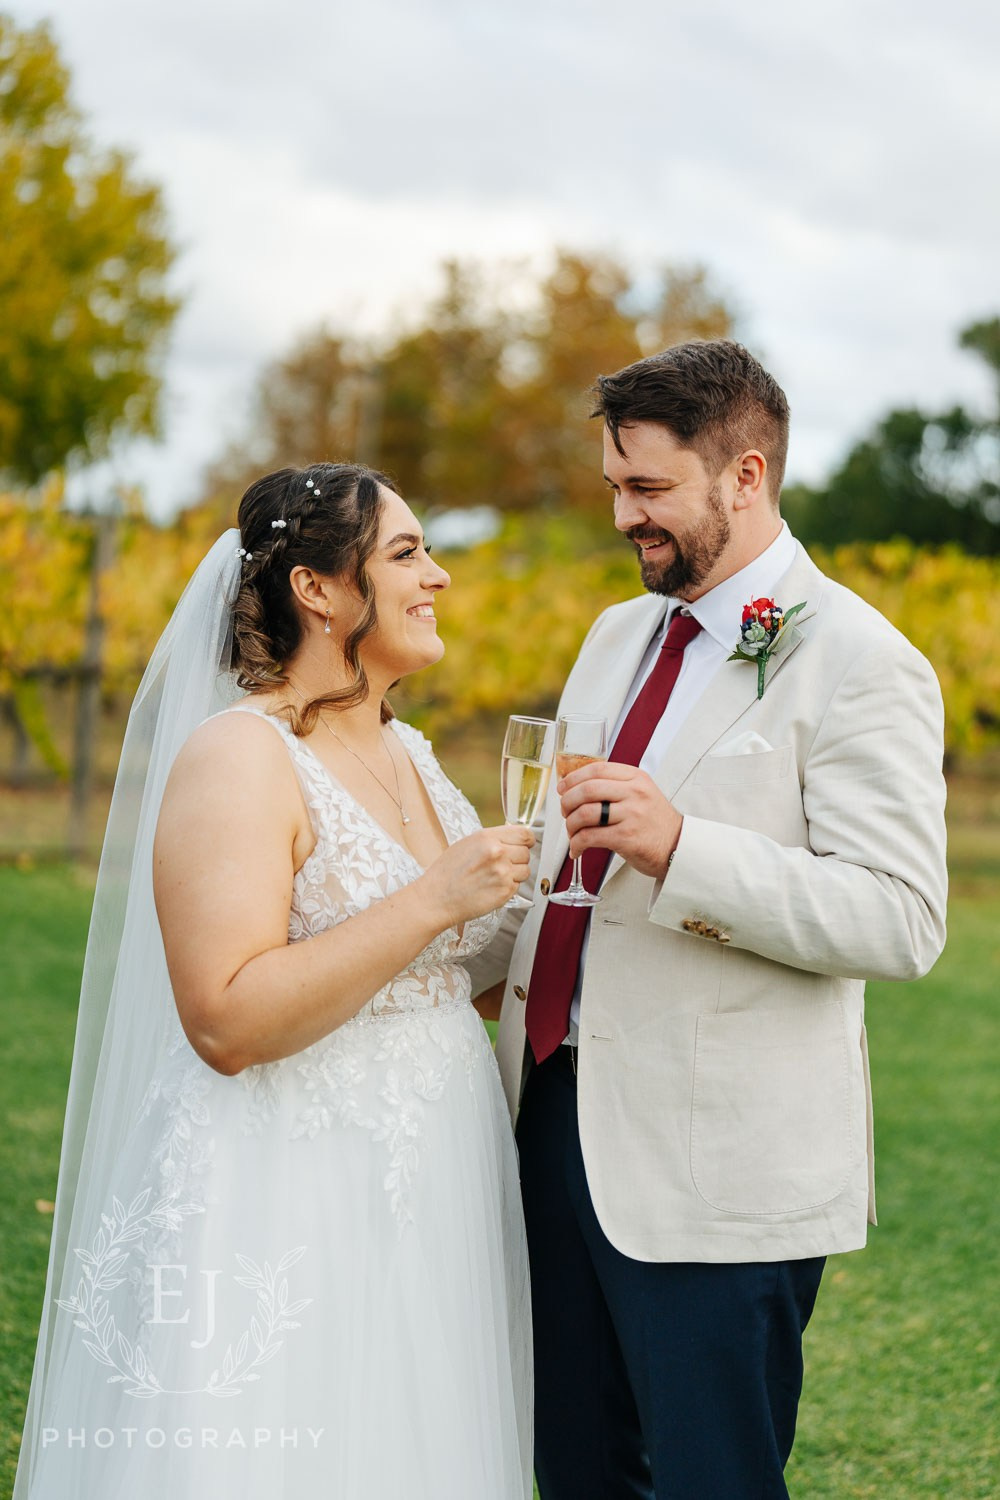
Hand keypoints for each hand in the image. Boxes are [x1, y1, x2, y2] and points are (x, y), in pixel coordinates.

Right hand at [421, 824, 534, 926]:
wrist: (436, 898)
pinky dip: (508, 887)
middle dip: (518, 858)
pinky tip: (491, 887)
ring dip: (515, 874)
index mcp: (487, 837)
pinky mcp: (505, 892)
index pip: (524, 834)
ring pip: (525, 870)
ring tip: (494, 877)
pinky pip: (517, 886)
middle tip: (502, 864)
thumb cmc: (447, 872)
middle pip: (526, 853)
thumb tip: (512, 839)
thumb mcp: (467, 844)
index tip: (526, 844)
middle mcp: (498, 853)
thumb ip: (491, 839)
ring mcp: (503, 873)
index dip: (527, 840)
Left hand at [558, 761, 681, 879]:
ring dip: (570, 825)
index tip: (563, 788)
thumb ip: (615, 786)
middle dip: (567, 802)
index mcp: (636, 778)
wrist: (677, 847)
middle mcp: (634, 793)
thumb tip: (576, 787)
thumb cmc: (655, 822)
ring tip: (572, 833)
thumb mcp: (642, 793)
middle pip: (587, 790)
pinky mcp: (626, 837)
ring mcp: (631, 814)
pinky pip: (589, 837)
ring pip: (584, 814)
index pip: (597, 769)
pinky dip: (577, 844)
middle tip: (564, 811)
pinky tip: (577, 848)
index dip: (573, 778)